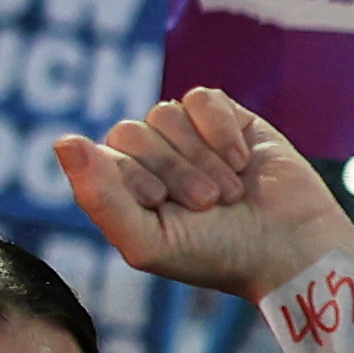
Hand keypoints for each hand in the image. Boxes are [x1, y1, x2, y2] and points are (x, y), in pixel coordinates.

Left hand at [53, 86, 349, 303]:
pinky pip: (200, 98)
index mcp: (122, 190)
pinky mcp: (224, 117)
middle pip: (132, 131)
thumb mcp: (147, 242)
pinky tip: (243, 160)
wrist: (291, 247)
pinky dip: (219, 130)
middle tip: (209, 204)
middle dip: (173, 170)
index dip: (135, 177)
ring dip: (201, 157)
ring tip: (230, 191)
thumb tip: (62, 141)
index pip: (100, 156)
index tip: (164, 206)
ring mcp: (185, 136)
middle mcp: (149, 160)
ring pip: (165, 114)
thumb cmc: (217, 255)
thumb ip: (99, 197)